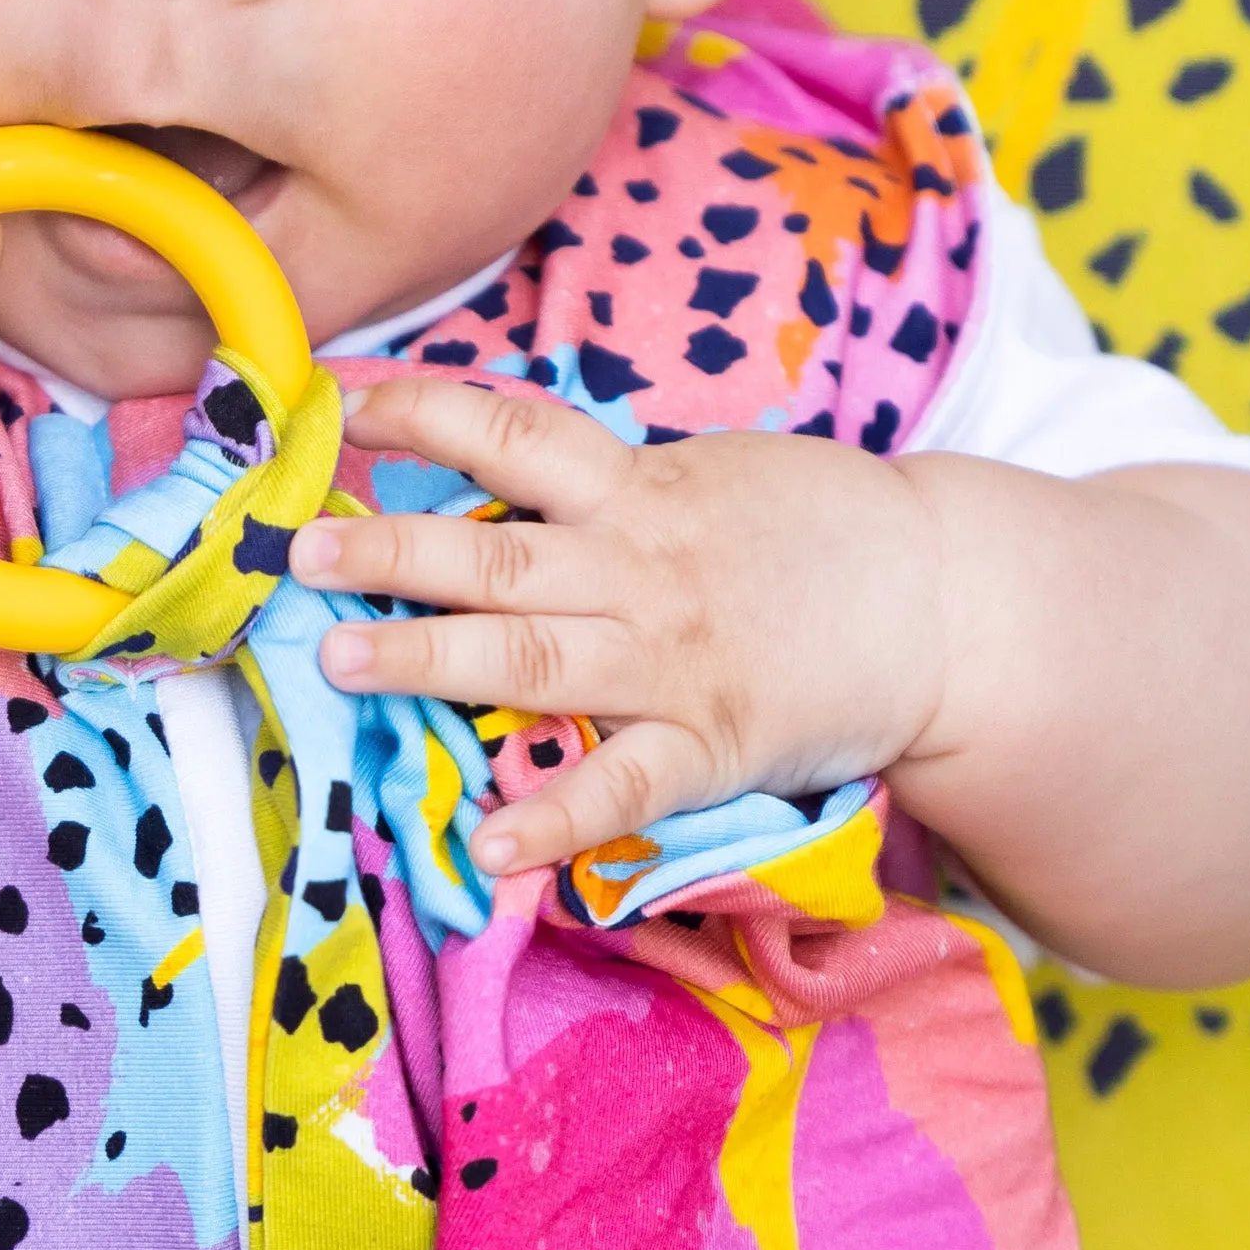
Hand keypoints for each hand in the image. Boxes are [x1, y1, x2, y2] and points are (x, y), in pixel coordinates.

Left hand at [291, 374, 953, 873]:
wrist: (948, 599)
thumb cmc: (813, 529)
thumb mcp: (703, 472)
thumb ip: (602, 480)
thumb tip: (488, 461)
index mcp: (633, 489)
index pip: (508, 431)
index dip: (419, 411)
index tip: (335, 405)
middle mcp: (636, 567)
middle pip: (492, 555)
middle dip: (390, 550)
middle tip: (300, 549)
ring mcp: (668, 659)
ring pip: (530, 658)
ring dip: (428, 661)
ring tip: (338, 659)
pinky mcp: (711, 744)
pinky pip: (621, 787)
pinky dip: (554, 818)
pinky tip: (489, 844)